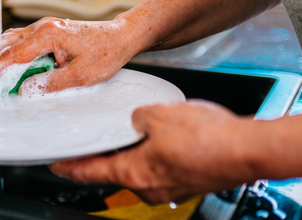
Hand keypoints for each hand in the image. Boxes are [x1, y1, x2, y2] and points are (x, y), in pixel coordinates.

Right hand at [0, 16, 141, 93]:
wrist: (121, 35)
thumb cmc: (106, 52)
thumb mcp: (81, 75)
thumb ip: (51, 83)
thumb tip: (25, 90)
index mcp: (48, 35)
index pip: (13, 56)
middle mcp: (42, 28)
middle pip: (4, 43)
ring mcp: (44, 28)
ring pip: (8, 39)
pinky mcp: (47, 32)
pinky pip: (19, 40)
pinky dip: (3, 49)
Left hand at [49, 100, 258, 203]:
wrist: (247, 150)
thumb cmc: (206, 139)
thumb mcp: (158, 114)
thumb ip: (138, 116)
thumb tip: (138, 119)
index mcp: (134, 173)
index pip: (89, 172)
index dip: (68, 166)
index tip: (54, 164)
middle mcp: (149, 186)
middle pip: (114, 170)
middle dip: (102, 155)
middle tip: (89, 140)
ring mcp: (169, 186)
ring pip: (140, 167)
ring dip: (131, 151)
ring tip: (129, 131)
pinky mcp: (187, 180)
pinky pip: (161, 166)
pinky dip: (154, 152)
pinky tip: (161, 135)